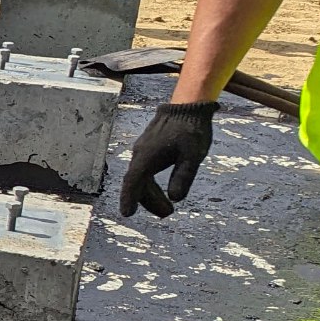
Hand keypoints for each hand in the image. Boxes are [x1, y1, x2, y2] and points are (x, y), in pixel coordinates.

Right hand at [119, 100, 215, 217]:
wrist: (187, 106)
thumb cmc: (191, 129)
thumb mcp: (192, 156)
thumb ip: (183, 177)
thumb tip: (176, 198)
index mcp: (147, 157)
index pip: (133, 182)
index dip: (129, 199)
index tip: (127, 214)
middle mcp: (140, 154)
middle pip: (138, 184)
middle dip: (149, 201)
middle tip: (167, 214)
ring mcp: (143, 151)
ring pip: (142, 178)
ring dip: (152, 194)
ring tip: (169, 208)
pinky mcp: (150, 148)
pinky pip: (146, 171)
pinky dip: (153, 184)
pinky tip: (165, 191)